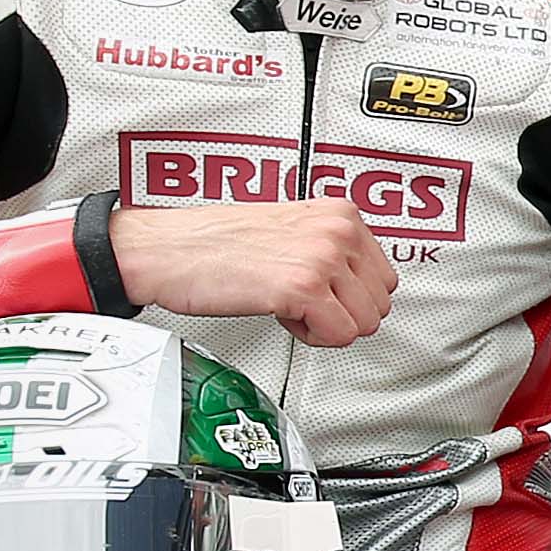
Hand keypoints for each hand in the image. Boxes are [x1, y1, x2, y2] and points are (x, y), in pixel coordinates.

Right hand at [109, 197, 396, 346]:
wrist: (165, 250)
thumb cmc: (216, 244)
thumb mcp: (291, 231)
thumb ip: (331, 250)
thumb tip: (362, 286)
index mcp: (340, 214)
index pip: (385, 277)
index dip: (349, 296)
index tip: (317, 291)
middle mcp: (337, 231)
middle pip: (379, 303)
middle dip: (342, 314)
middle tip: (302, 303)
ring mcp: (322, 257)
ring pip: (364, 323)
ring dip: (326, 326)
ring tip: (290, 306)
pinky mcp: (303, 287)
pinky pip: (340, 336)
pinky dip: (311, 337)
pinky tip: (282, 315)